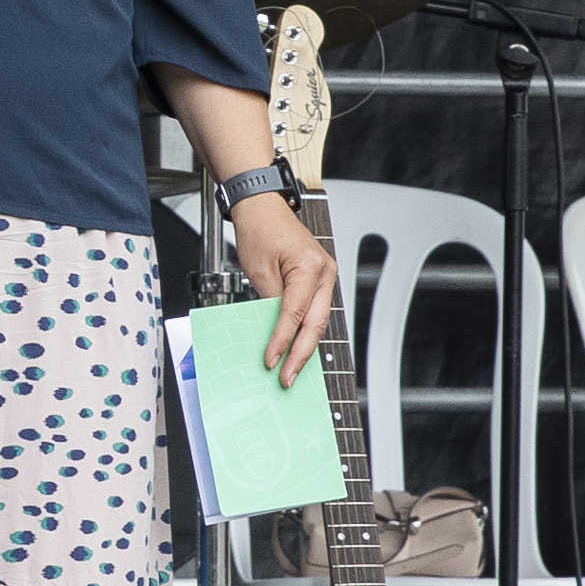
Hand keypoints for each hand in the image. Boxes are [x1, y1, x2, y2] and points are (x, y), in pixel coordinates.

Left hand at [229, 192, 336, 385]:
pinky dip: (305, 331)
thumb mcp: (258, 270)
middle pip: (315, 323)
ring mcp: (326, 275)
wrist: (263, 207)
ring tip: (291, 371)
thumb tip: (273, 334)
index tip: (270, 361)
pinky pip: (314, 311)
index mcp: (309, 266)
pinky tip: (296, 349)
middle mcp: (324, 271)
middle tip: (287, 378)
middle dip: (300, 354)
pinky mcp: (320, 279)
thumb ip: (269, 302)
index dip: (281, 341)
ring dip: (304, 347)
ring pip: (318, 321)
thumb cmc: (259, 230)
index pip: (294, 313)